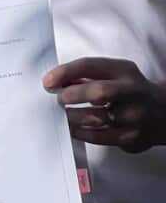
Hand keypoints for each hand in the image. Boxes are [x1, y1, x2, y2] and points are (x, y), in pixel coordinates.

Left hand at [44, 57, 165, 152]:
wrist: (163, 112)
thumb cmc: (128, 91)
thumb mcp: (113, 75)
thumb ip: (85, 76)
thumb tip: (54, 82)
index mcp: (123, 71)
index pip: (90, 65)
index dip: (65, 72)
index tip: (47, 81)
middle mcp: (132, 91)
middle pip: (99, 91)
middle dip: (73, 95)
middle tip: (58, 100)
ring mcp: (135, 115)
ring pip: (98, 118)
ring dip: (73, 117)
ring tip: (64, 116)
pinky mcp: (132, 137)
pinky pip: (100, 137)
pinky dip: (82, 133)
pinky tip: (74, 129)